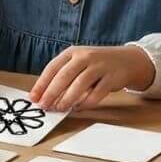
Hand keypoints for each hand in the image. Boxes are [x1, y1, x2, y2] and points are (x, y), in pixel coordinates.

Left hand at [29, 45, 155, 111]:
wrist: (126, 60)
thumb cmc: (95, 64)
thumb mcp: (78, 63)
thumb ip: (63, 75)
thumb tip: (43, 95)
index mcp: (72, 52)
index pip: (52, 68)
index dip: (41, 84)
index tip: (33, 98)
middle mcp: (85, 56)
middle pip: (64, 76)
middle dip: (52, 93)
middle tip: (45, 106)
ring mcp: (99, 66)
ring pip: (80, 84)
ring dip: (68, 99)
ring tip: (60, 109)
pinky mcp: (112, 78)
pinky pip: (97, 93)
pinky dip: (86, 102)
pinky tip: (78, 108)